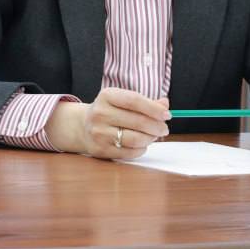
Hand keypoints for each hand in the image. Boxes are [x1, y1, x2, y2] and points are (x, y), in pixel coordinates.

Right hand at [49, 88, 169, 159]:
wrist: (83, 126)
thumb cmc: (110, 111)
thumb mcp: (123, 100)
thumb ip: (146, 102)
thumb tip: (165, 105)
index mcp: (107, 96)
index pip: (134, 101)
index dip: (154, 108)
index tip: (167, 115)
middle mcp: (100, 113)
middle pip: (137, 121)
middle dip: (156, 126)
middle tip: (164, 129)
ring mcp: (99, 133)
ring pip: (134, 139)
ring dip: (150, 139)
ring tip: (153, 136)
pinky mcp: (100, 150)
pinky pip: (129, 152)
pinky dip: (141, 149)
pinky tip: (142, 144)